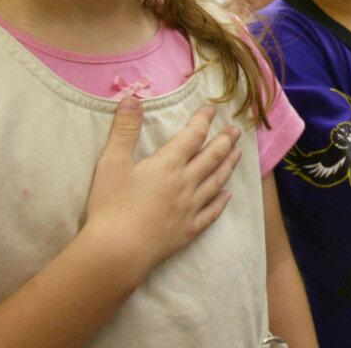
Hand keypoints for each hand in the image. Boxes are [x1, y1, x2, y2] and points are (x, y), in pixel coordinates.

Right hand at [84, 98, 242, 275]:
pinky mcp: (188, 231)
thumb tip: (132, 98)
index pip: (192, 136)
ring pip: (216, 182)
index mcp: (168, 164)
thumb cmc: (111, 206)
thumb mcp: (111, 162)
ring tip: (239, 154)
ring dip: (228, 165)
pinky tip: (227, 195)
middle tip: (237, 130)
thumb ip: (124, 130)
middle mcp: (185, 183)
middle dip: (225, 141)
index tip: (212, 110)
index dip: (203, 121)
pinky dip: (221, 202)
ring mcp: (189, 208)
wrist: (117, 252)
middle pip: (211, 157)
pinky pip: (210, 213)